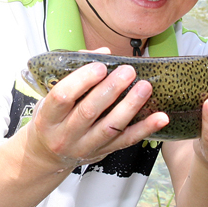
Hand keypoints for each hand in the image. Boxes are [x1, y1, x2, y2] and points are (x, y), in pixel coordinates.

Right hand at [27, 56, 165, 171]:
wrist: (47, 154)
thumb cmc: (51, 119)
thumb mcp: (49, 96)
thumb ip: (74, 72)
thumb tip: (103, 53)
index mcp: (47, 117)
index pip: (62, 97)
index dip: (82, 80)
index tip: (100, 67)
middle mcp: (64, 135)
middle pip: (88, 111)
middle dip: (111, 89)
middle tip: (128, 71)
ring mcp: (84, 146)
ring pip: (110, 127)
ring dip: (130, 106)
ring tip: (144, 87)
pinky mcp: (103, 153)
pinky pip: (126, 141)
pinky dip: (145, 129)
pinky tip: (160, 118)